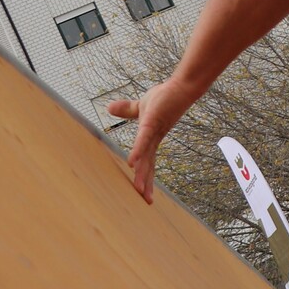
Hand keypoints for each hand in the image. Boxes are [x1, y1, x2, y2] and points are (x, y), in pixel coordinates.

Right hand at [105, 80, 195, 202]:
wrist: (179, 87)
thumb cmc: (164, 98)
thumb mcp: (140, 107)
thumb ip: (126, 110)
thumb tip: (109, 107)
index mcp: (151, 139)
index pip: (148, 162)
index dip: (146, 178)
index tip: (144, 194)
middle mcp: (154, 139)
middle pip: (149, 165)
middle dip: (147, 183)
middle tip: (146, 202)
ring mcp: (154, 132)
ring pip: (146, 157)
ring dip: (143, 173)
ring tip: (139, 189)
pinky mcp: (152, 122)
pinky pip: (143, 139)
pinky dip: (137, 150)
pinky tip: (132, 162)